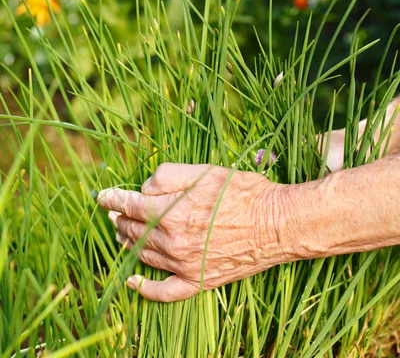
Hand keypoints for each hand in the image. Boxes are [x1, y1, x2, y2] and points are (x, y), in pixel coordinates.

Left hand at [97, 163, 285, 301]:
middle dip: (120, 219)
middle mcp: (172, 241)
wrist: (276, 223)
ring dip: (128, 243)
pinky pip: (163, 290)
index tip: (102, 197)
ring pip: (143, 256)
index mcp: (171, 212)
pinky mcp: (197, 281)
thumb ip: (168, 175)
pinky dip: (144, 288)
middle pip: (133, 230)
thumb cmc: (243, 192)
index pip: (130, 205)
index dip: (113, 199)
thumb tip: (144, 187)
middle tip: (114, 213)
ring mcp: (183, 265)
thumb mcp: (204, 171)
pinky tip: (133, 281)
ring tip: (121, 234)